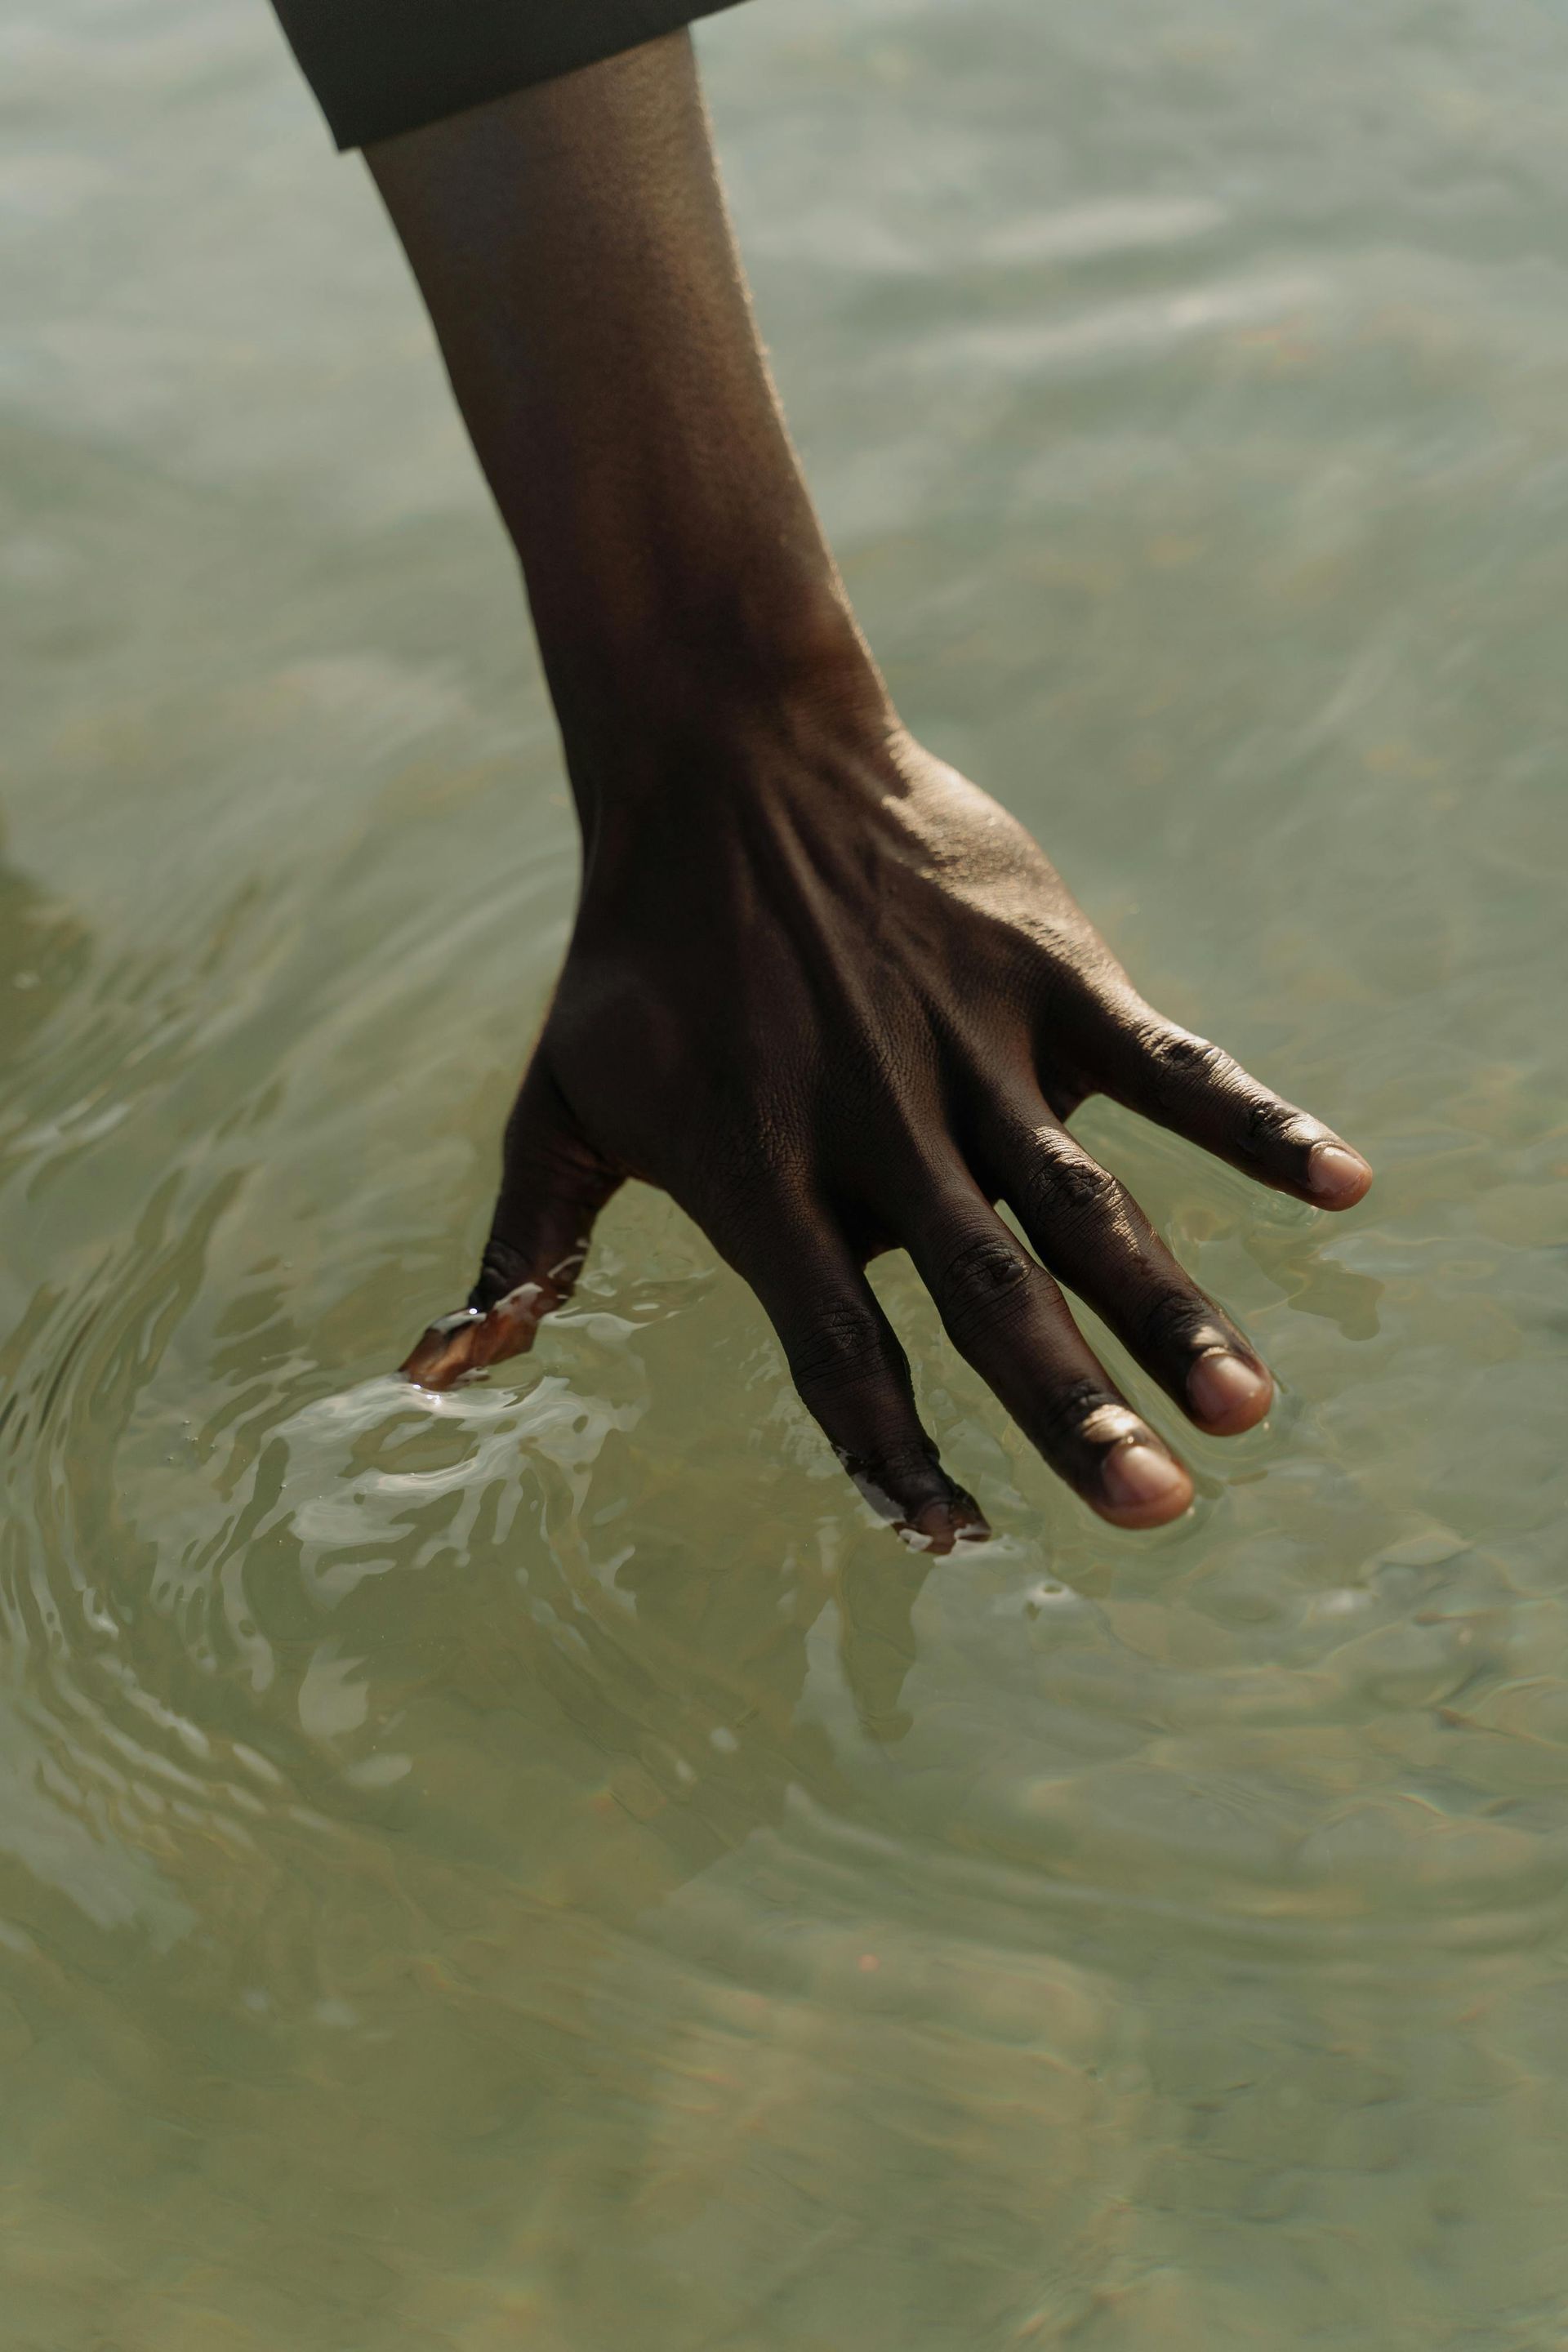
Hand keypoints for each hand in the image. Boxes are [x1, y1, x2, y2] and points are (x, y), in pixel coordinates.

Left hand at [402, 700, 1371, 1546]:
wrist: (725, 752)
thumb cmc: (640, 954)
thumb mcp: (558, 1101)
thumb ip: (518, 1246)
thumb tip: (434, 1375)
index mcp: (759, 1172)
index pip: (833, 1343)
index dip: (887, 1447)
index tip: (948, 1537)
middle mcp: (871, 1122)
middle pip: (982, 1290)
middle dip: (1068, 1408)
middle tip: (1153, 1514)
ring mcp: (968, 1043)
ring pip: (1081, 1198)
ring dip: (1167, 1303)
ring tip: (1245, 1408)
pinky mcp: (1043, 967)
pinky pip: (1162, 1057)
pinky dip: (1250, 1118)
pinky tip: (1344, 1186)